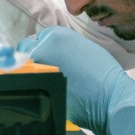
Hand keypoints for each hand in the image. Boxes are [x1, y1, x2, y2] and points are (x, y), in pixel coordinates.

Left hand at [18, 27, 134, 134]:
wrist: (110, 99)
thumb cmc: (103, 74)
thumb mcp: (84, 47)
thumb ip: (63, 45)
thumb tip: (49, 50)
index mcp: (56, 36)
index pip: (38, 36)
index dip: (45, 46)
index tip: (52, 55)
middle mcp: (43, 48)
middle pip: (26, 48)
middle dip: (34, 55)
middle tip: (46, 65)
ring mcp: (36, 69)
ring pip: (24, 66)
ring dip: (32, 70)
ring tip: (50, 79)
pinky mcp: (35, 88)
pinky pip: (28, 84)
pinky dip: (36, 86)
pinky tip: (51, 90)